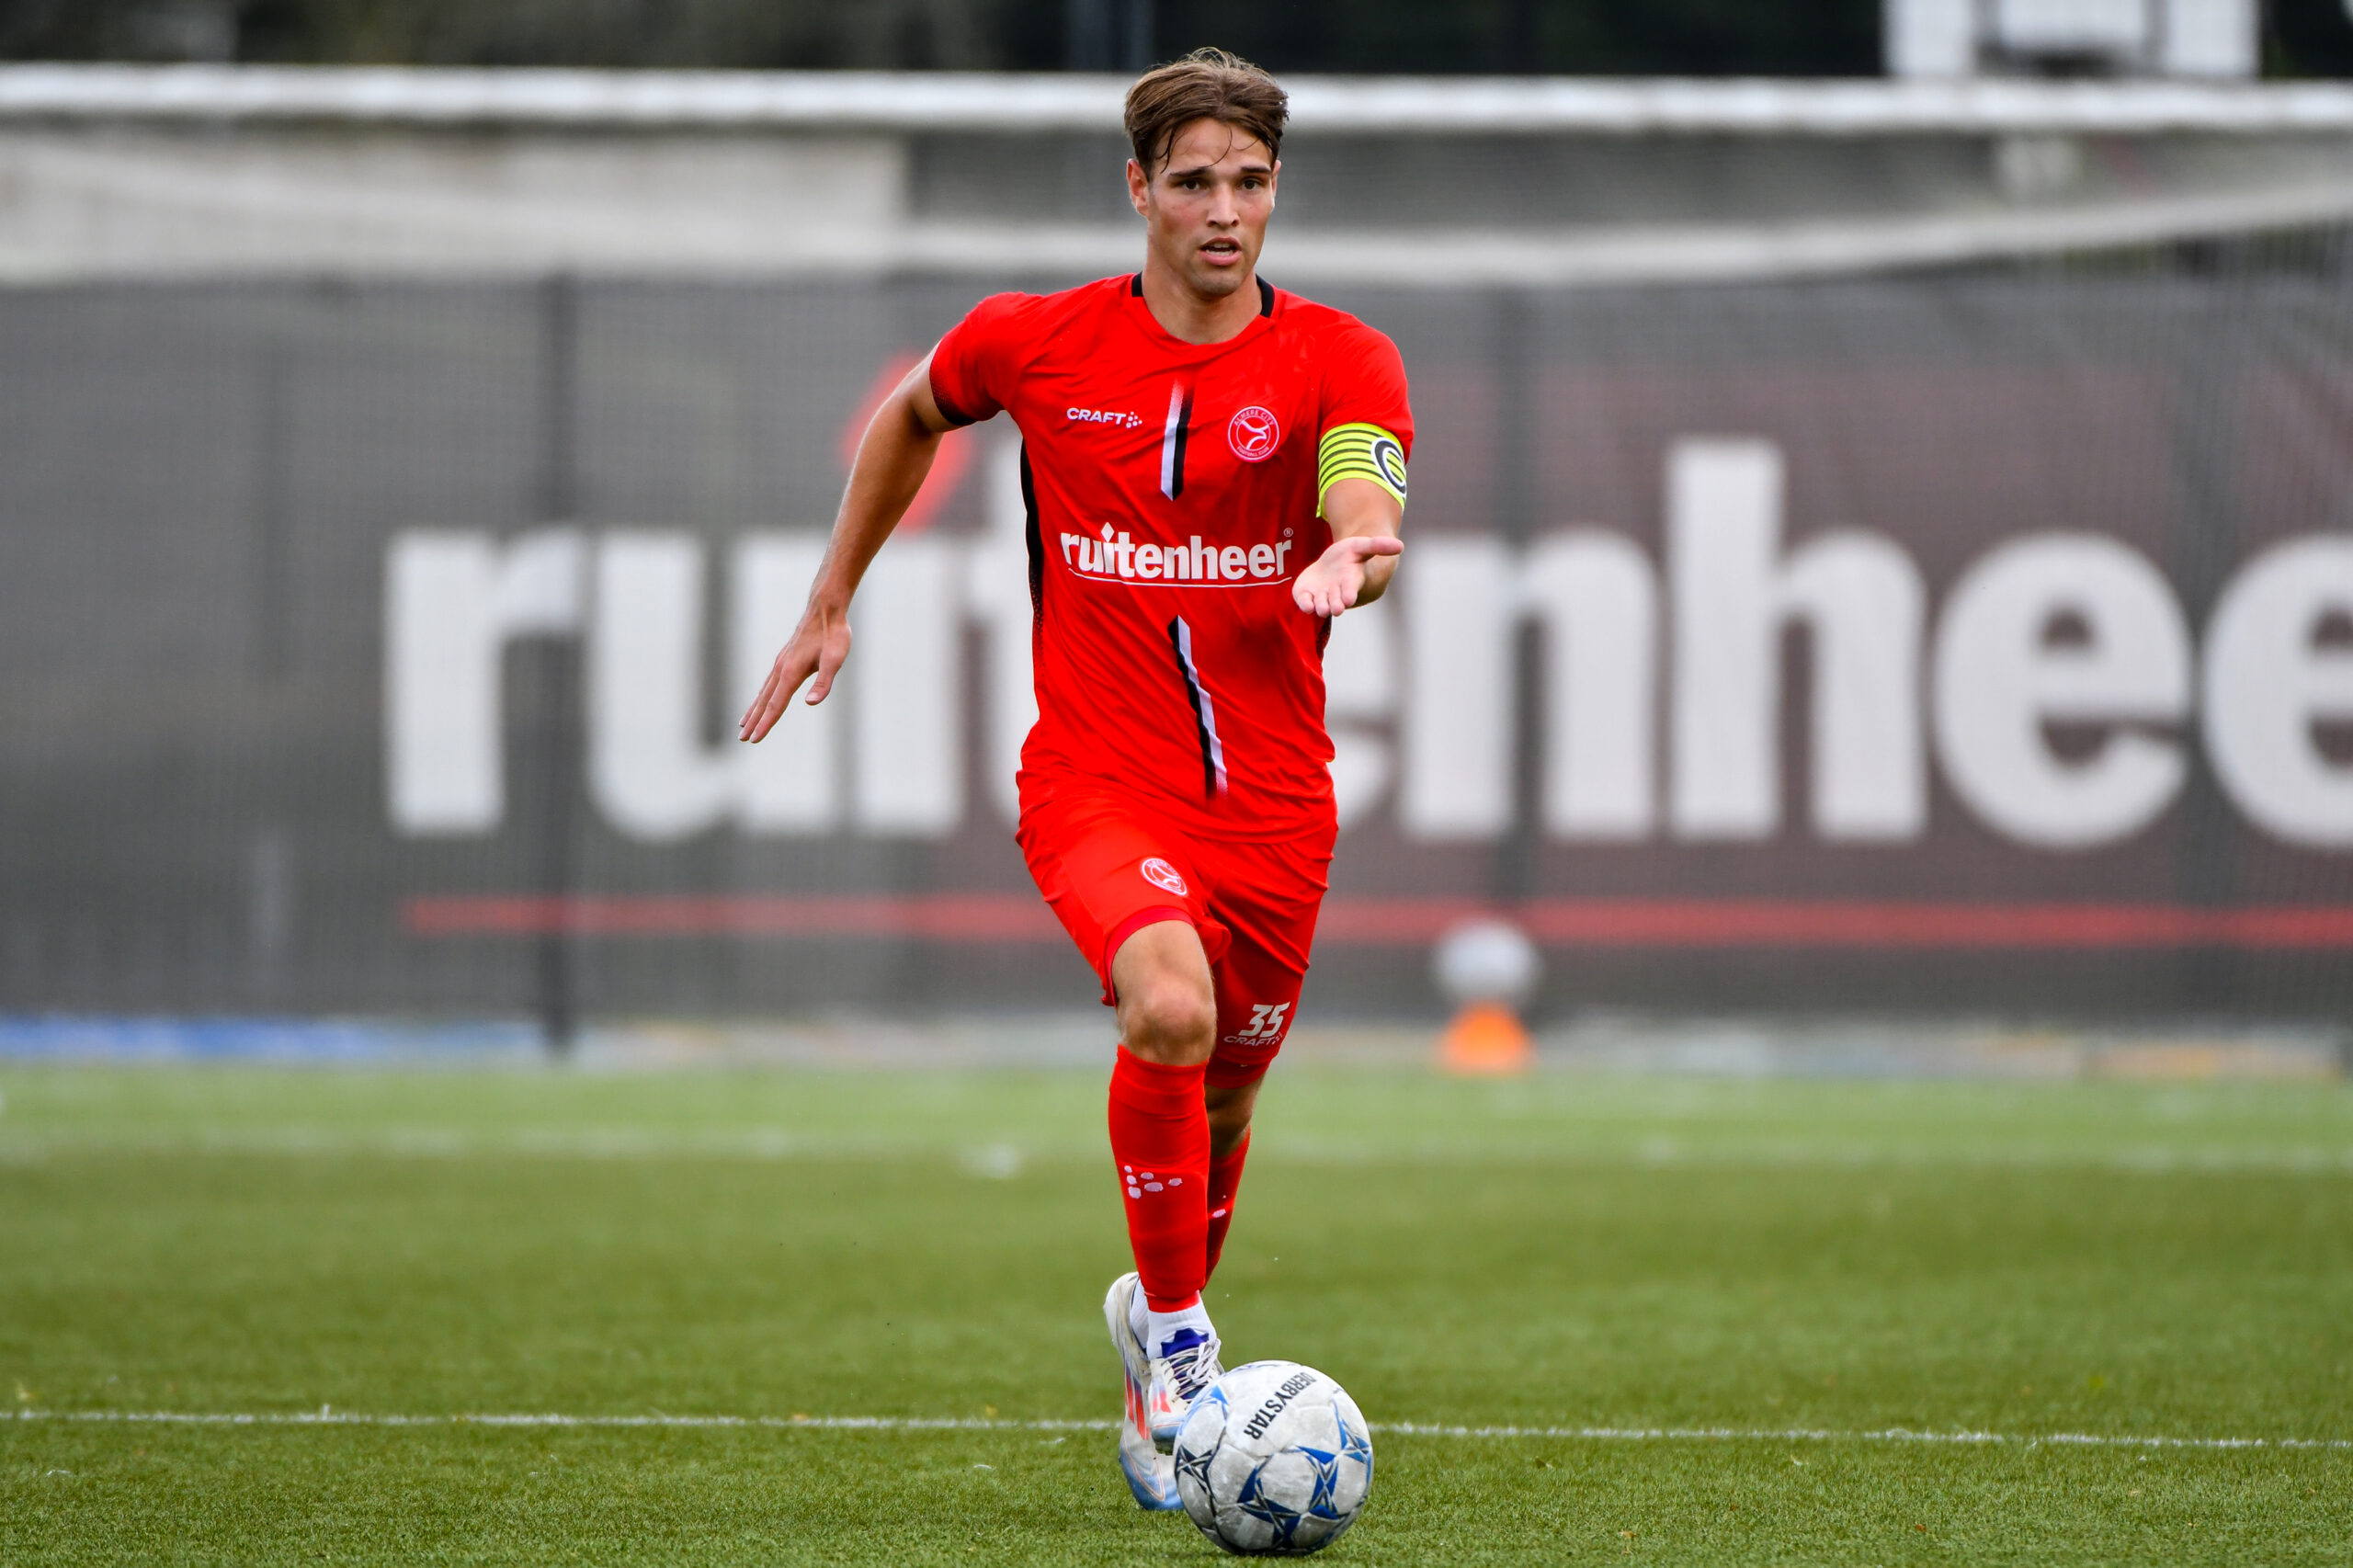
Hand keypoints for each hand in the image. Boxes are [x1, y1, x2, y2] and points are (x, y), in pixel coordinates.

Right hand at [738, 600, 850, 741]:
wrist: (825, 607)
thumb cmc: (833, 634)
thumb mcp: (835, 659)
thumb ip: (823, 682)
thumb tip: (811, 702)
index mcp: (791, 672)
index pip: (775, 705)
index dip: (765, 724)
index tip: (754, 739)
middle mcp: (781, 668)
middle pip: (764, 701)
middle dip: (753, 721)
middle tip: (742, 738)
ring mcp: (781, 662)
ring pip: (763, 691)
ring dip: (753, 709)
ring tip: (743, 723)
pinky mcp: (784, 658)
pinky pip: (768, 681)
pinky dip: (761, 695)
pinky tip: (760, 698)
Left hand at [1291, 534, 1401, 617]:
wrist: (1333, 566)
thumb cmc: (1351, 556)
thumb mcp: (1363, 546)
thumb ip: (1379, 546)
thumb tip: (1400, 546)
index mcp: (1351, 582)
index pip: (1351, 589)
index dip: (1350, 593)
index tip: (1349, 598)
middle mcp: (1337, 593)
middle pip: (1336, 602)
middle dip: (1336, 605)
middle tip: (1336, 608)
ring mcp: (1322, 596)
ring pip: (1321, 606)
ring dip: (1321, 607)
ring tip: (1321, 608)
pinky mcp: (1307, 595)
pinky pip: (1305, 602)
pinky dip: (1305, 604)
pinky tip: (1306, 605)